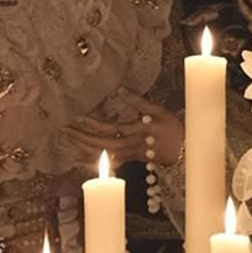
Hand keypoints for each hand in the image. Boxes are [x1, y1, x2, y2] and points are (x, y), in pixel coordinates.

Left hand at [65, 97, 183, 168]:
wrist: (188, 150)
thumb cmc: (174, 128)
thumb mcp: (159, 110)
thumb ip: (138, 101)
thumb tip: (119, 89)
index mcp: (136, 131)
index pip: (109, 128)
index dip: (92, 124)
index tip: (76, 117)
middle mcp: (130, 145)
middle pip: (101, 144)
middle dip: (81, 138)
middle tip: (63, 131)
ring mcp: (130, 154)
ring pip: (103, 155)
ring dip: (83, 149)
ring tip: (66, 143)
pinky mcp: (132, 160)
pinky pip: (109, 163)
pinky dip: (94, 162)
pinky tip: (78, 161)